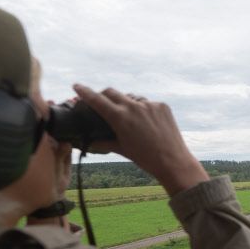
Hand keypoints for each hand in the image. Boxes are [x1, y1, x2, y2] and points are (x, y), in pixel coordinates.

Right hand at [72, 85, 209, 195]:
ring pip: (131, 98)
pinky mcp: (162, 106)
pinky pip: (147, 103)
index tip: (76, 86)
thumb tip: (90, 141)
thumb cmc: (145, 158)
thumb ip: (104, 142)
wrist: (173, 162)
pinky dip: (142, 109)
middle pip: (112, 92)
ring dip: (126, 103)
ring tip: (128, 118)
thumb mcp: (121, 149)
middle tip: (100, 100)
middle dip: (103, 95)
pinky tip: (146, 122)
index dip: (84, 92)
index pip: (97, 100)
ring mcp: (149, 105)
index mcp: (120, 118)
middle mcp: (134, 107)